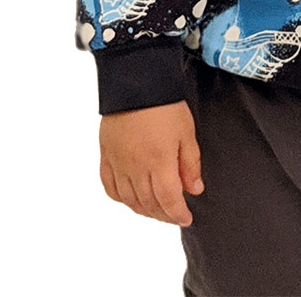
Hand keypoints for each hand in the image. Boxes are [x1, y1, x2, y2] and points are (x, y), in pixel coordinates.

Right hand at [99, 100, 203, 225]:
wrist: (136, 82)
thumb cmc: (165, 105)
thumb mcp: (186, 132)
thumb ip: (190, 164)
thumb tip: (194, 190)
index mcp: (159, 162)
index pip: (168, 200)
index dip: (178, 214)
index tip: (186, 219)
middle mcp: (136, 167)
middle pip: (149, 204)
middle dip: (163, 214)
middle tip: (173, 215)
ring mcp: (118, 163)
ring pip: (129, 200)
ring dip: (143, 210)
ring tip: (156, 210)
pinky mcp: (106, 156)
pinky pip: (110, 187)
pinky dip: (120, 198)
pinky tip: (130, 198)